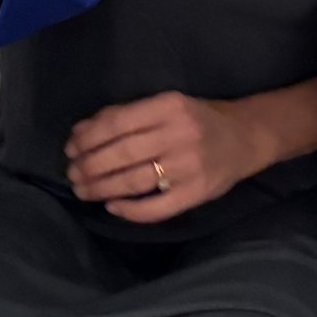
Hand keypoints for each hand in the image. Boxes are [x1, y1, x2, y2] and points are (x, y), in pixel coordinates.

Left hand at [65, 91, 256, 224]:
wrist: (245, 137)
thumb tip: (80, 132)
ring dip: (101, 188)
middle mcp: (179, 134)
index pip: (117, 123)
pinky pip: (157, 208)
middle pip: (122, 154)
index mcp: (169, 106)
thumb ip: (125, 115)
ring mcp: (189, 166)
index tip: (71, 148)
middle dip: (89, 166)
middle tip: (72, 174)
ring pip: (134, 181)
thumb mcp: (165, 105)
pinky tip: (112, 207)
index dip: (88, 138)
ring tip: (83, 191)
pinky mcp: (197, 193)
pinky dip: (130, 210)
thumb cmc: (198, 118)